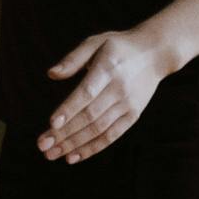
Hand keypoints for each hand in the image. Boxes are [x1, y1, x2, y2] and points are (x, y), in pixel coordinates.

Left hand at [39, 26, 172, 161]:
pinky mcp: (133, 115)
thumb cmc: (118, 47)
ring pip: (99, 129)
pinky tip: (74, 156)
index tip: (52, 123)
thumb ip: (73, 59)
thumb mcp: (96, 42)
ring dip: (75, 144)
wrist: (155, 53)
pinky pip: (112, 135)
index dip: (69, 109)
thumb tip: (51, 74)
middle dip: (65, 133)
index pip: (86, 92)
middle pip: (90, 115)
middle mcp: (119, 88)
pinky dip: (93, 148)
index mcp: (108, 68)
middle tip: (43, 145)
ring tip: (53, 154)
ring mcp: (128, 104)